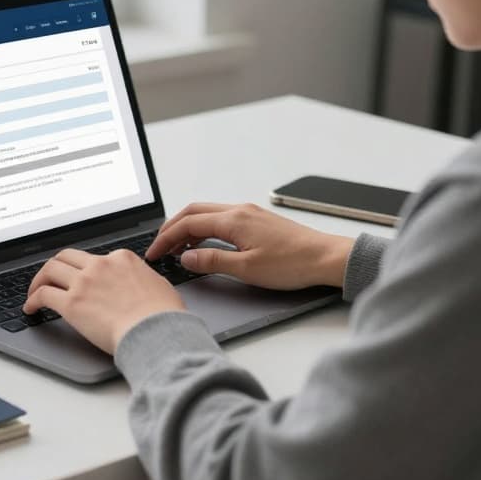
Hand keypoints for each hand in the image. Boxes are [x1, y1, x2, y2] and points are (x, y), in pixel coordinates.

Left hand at [23, 248, 186, 354]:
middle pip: (67, 257)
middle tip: (49, 278)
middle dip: (55, 266)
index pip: (94, 257)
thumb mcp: (158, 285)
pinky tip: (30, 308)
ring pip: (50, 270)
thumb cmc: (163, 315)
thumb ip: (142, 280)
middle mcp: (100, 265)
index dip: (83, 268)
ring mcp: (84, 282)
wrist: (156, 330)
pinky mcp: (72, 303)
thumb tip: (140, 285)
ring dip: (39, 280)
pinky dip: (32, 300)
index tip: (79, 278)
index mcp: (121, 258)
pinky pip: (43, 295)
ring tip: (34, 292)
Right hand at [145, 202, 353, 289]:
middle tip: (158, 248)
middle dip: (171, 229)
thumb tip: (186, 258)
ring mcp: (249, 213)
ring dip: (188, 227)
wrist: (326, 258)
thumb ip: (212, 261)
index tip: (154, 253)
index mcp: (233, 220)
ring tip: (176, 248)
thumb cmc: (293, 264)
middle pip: (193, 212)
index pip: (188, 224)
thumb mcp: (247, 269)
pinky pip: (221, 218)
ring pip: (207, 213)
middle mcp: (239, 210)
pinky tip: (204, 243)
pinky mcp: (257, 220)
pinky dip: (204, 228)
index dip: (166, 239)